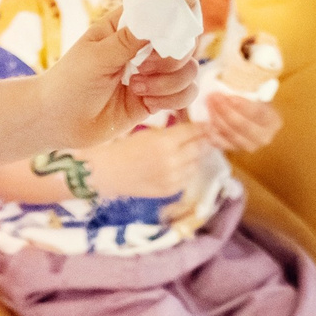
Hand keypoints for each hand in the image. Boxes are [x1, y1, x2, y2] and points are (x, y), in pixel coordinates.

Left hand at [41, 17, 200, 146]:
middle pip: (183, 43)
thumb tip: (157, 18)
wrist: (58, 121)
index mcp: (126, 27)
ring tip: (137, 89)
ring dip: (169, 82)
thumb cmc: (70, 81)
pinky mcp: (155, 99)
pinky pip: (184, 95)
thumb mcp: (96, 56)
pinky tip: (147, 103)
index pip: (162, 13)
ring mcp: (152, 74)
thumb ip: (128, 40)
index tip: (167, 37)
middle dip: (171, 59)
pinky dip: (172, 100)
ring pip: (189, 71)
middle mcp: (143, 48)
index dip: (174, 21)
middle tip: (142, 69)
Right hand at [78, 117, 215, 197]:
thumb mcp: (148, 133)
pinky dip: (188, 170)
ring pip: (196, 164)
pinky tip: (181, 164)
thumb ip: (172, 132)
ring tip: (193, 149)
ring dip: (196, 156)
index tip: (209, 124)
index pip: (193, 132)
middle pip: (198, 148)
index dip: (203, 127)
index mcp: (165, 142)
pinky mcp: (170, 190)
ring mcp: (172, 178)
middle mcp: (172, 161)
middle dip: (203, 141)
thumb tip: (193, 127)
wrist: (107, 173)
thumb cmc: (125, 148)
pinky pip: (187, 178)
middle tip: (205, 135)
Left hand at [198, 89, 281, 155]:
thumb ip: (247, 88)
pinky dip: (213, 134)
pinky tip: (206, 122)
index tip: (229, 97)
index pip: (258, 114)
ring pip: (231, 135)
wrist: (253, 114)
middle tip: (213, 97)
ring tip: (208, 103)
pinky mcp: (236, 150)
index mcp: (273, 120)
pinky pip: (222, 145)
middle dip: (226, 111)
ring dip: (217, 119)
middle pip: (243, 126)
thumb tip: (229, 82)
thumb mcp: (257, 91)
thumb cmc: (254, 99)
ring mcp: (250, 146)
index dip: (243, 106)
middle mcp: (264, 136)